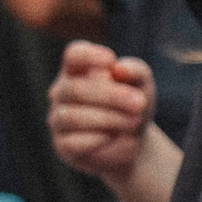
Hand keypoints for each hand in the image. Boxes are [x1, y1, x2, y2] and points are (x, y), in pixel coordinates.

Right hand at [49, 43, 153, 183]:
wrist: (134, 143)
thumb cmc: (134, 106)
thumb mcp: (143, 87)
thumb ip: (136, 72)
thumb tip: (118, 69)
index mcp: (77, 70)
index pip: (73, 55)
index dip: (88, 56)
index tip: (110, 60)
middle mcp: (62, 92)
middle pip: (75, 89)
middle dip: (111, 96)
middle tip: (139, 103)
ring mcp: (58, 119)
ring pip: (72, 117)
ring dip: (109, 118)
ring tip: (134, 121)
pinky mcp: (63, 146)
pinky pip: (74, 142)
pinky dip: (98, 139)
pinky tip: (113, 137)